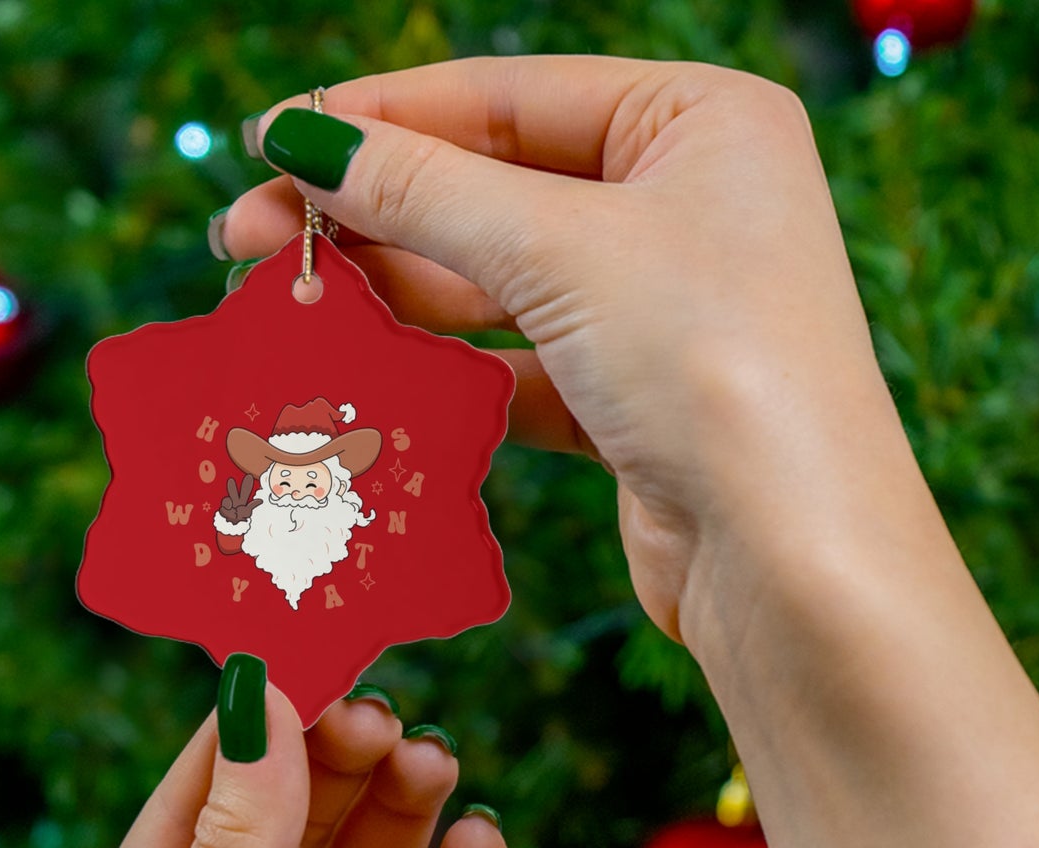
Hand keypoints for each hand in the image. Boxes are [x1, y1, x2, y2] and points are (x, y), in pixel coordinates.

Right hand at [220, 57, 912, 641]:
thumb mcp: (560, 249)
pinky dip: (449, 373)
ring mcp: (663, 309)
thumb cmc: (712, 366)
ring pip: (500, 284)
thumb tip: (305, 140)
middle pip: (495, 189)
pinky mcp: (636, 403)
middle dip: (371, 213)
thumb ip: (425, 190)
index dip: (380, 117)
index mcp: (700, 121)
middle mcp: (688, 205)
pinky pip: (520, 367)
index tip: (269, 140)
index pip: (508, 97)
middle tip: (247, 238)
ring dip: (397, 294)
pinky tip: (371, 375)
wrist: (791, 560)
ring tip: (289, 305)